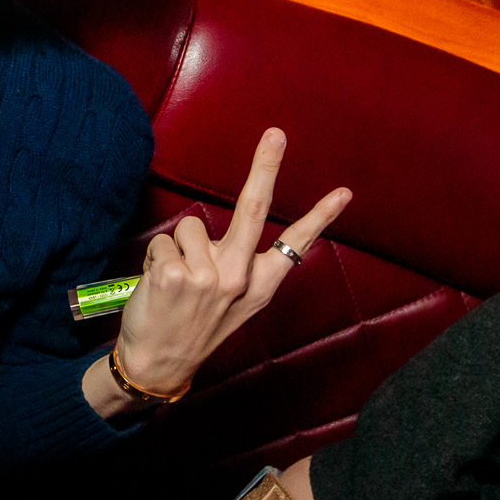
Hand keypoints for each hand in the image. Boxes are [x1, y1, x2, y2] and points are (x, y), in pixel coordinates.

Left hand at [108, 128, 349, 404]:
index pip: (293, 246)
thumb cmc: (190, 329)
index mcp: (258, 287)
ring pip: (189, 227)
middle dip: (265, 166)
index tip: (343, 193)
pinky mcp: (175, 274)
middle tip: (275, 133)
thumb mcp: (232, 309)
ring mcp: (207, 276)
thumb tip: (222, 236)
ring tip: (174, 283)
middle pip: (253, 209)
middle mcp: (238, 278)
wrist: (156, 366)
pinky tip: (158, 286)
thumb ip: (237, 271)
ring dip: (175, 248)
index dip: (319, 217)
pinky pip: (163, 242)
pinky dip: (155, 258)